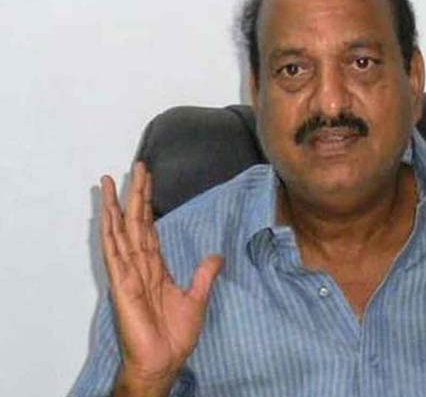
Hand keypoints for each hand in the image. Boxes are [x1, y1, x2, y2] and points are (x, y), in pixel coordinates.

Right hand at [100, 162, 222, 393]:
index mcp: (155, 268)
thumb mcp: (197, 299)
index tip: (148, 181)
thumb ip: (204, 275)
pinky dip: (109, 234)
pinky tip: (106, 216)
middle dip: (135, 195)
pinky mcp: (122, 285)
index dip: (149, 205)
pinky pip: (114, 255)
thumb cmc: (174, 335)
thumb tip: (217, 255)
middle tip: (137, 166)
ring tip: (110, 181)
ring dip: (115, 207)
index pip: (150, 229)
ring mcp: (128, 274)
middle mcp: (139, 267)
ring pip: (121, 233)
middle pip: (135, 223)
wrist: (164, 360)